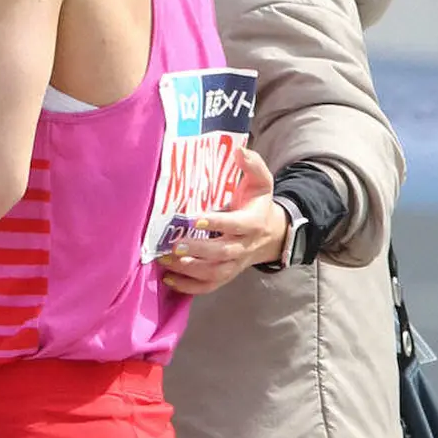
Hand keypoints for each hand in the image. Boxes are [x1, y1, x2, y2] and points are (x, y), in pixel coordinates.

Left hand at [157, 147, 286, 295]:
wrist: (271, 233)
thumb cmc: (257, 202)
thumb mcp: (261, 181)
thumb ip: (252, 165)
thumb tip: (240, 150)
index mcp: (252, 222)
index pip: (235, 225)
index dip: (216, 223)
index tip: (194, 218)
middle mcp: (244, 246)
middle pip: (222, 253)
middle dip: (199, 250)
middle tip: (175, 244)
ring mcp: (235, 264)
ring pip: (214, 272)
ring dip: (190, 269)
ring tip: (166, 261)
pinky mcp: (227, 274)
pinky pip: (210, 286)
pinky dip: (190, 287)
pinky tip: (169, 280)